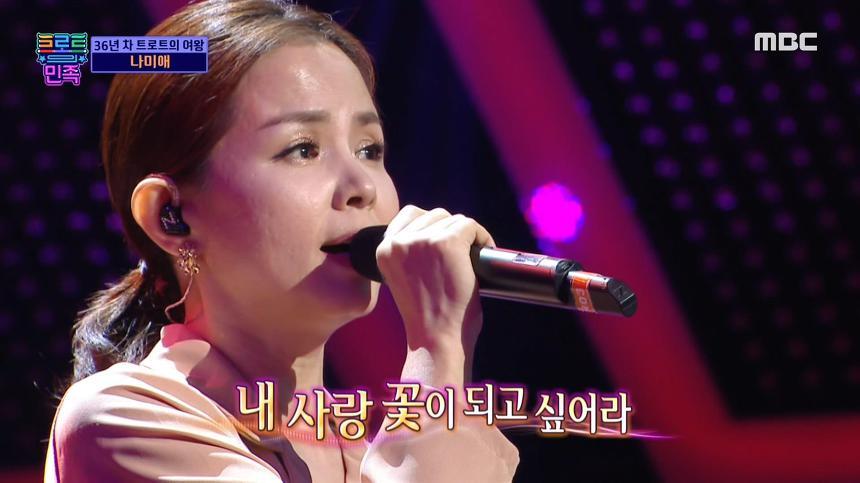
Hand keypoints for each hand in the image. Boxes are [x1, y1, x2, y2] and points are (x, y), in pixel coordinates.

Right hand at [376, 205, 495, 362]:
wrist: (437, 339)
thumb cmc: (426, 317)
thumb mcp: (404, 278)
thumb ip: (410, 253)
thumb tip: (435, 231)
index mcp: (384, 250)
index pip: (409, 215)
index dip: (430, 226)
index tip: (442, 243)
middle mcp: (400, 241)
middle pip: (433, 215)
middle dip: (449, 231)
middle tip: (460, 254)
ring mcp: (424, 240)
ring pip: (452, 219)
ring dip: (465, 235)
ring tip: (471, 256)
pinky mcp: (448, 242)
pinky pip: (470, 226)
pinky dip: (481, 236)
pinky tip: (483, 251)